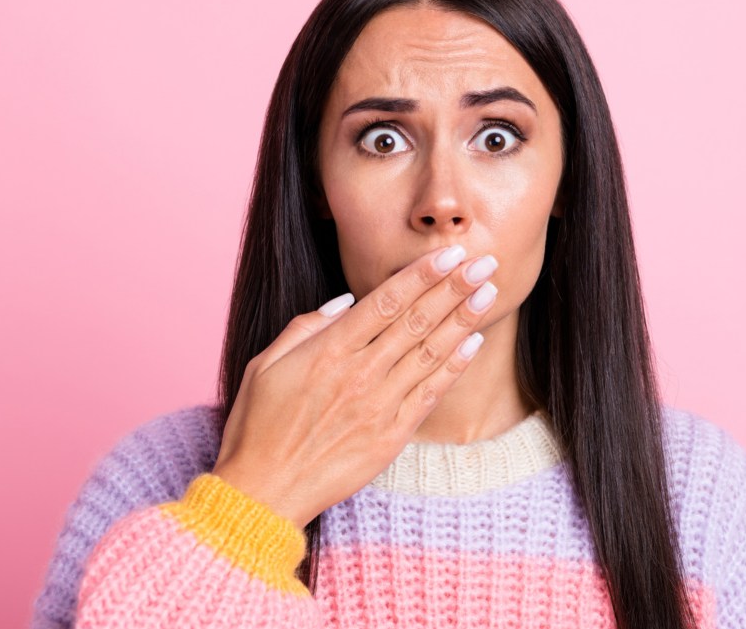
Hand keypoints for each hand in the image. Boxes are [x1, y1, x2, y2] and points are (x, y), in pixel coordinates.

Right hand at [212, 245, 498, 528]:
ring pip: (430, 353)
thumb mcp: (263, 365)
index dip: (421, 275)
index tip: (449, 254)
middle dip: (454, 288)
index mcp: (326, 351)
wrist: (263, 492)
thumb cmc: (256, 427)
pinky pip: (430, 394)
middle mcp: (358, 374)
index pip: (385, 301)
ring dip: (462, 320)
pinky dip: (454, 366)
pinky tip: (473, 342)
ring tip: (489, 292)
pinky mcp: (390, 437)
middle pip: (416, 321)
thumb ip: (305, 327)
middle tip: (485, 262)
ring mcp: (378, 406)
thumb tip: (346, 300)